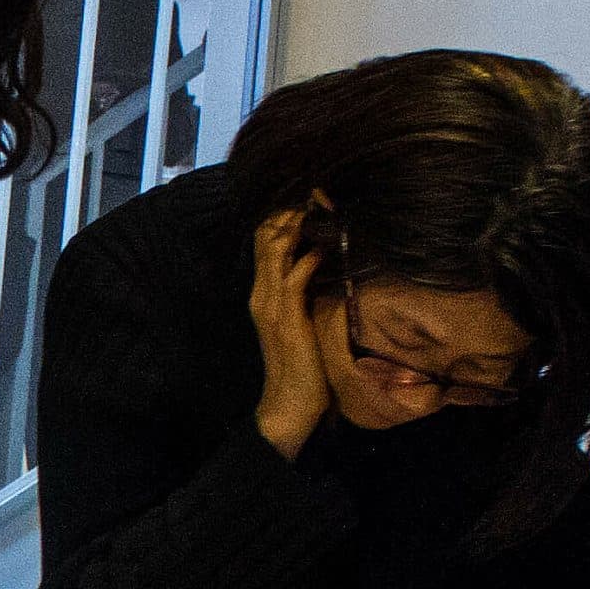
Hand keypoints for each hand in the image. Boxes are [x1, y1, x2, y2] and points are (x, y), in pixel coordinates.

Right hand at [250, 207, 335, 458]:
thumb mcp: (303, 318)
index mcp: (264, 291)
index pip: (267, 239)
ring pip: (275, 249)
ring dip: (297, 222)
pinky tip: (326, 245)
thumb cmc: (302, 364)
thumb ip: (307, 290)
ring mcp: (270, 304)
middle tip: (316, 183)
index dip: (284, 212)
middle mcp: (262, 292)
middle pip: (267, 235)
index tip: (310, 190)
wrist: (288, 405)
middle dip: (290, 207)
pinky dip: (310, 258)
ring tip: (319, 199)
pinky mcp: (285, 318)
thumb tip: (326, 259)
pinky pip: (295, 278)